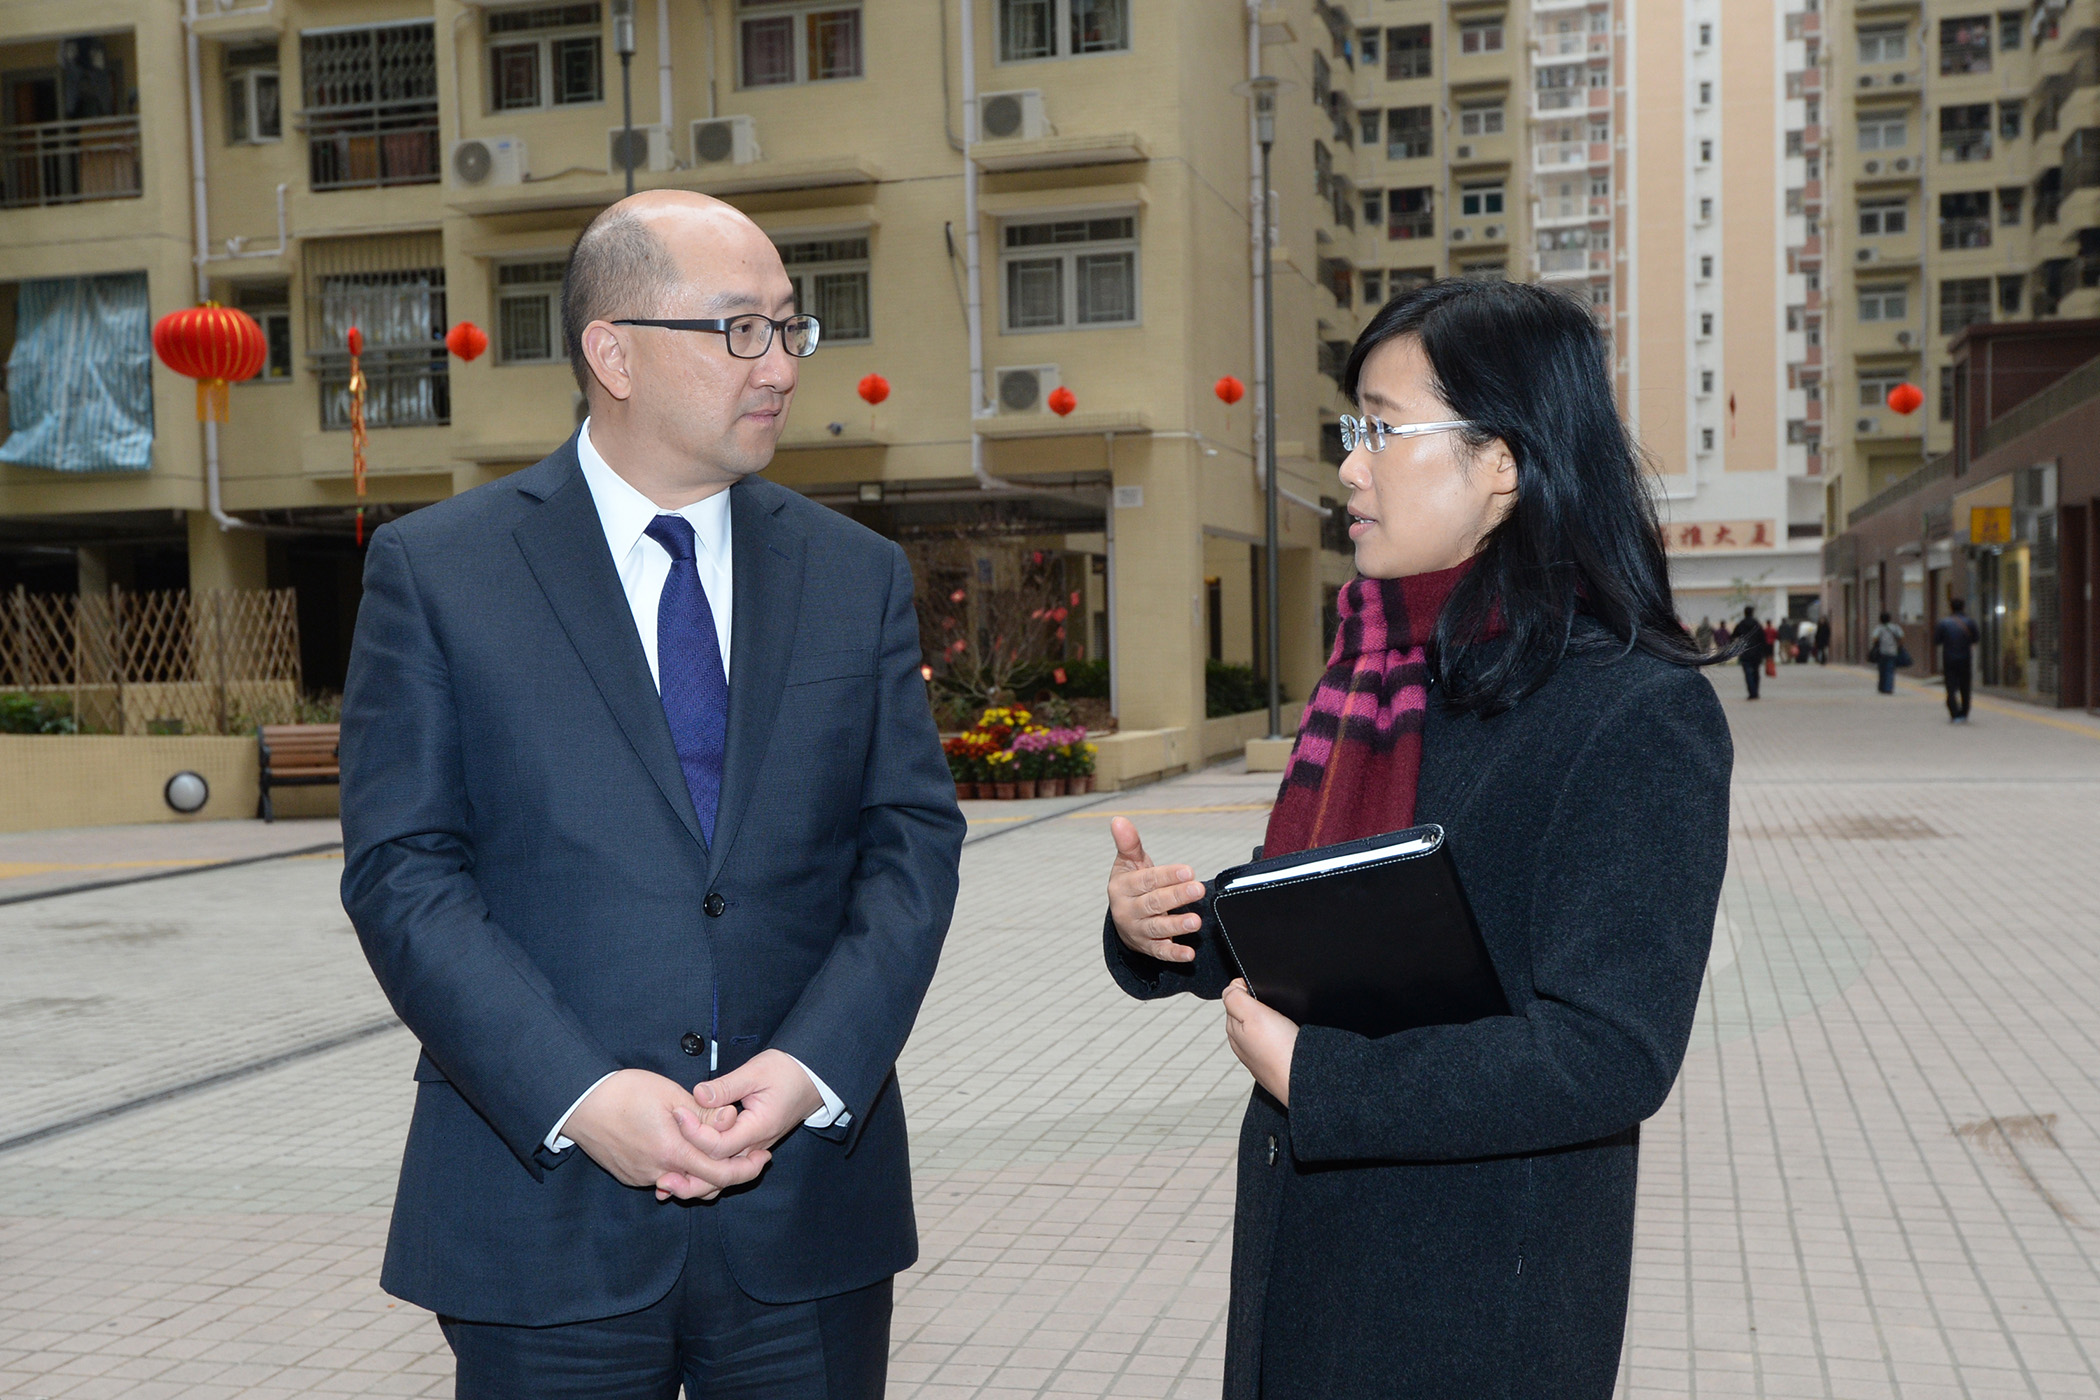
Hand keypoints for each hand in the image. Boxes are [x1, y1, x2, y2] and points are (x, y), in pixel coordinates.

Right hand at [561, 1068, 768, 1201]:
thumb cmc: (625, 1092)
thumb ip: (703, 1114)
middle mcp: (658, 1172)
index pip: (720, 1173)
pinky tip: (686, 1153)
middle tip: (750, 1158)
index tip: (762, 1158)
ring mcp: (642, 1176)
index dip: (746, 1169)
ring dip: (705, 1173)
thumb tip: (730, 1120)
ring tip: (720, 1152)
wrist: (580, 1103)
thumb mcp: (671, 1095)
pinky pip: (663, 1179)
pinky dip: (680, 1171)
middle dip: (732, 1174)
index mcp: (672, 1151)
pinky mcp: (631, 1175)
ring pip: (684, 1184)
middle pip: (705, 1186)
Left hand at [655, 1050, 824, 1196]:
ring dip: (696, 1183)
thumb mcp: (756, 1071)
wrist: (812, 1077)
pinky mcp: (750, 1147)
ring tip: (667, 1184)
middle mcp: (757, 1146)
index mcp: (759, 1127)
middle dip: (690, 1177)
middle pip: (721, 1174)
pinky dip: (706, 1175)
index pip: (720, 1145)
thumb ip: (727, 1086)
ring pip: (724, 1178)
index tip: (677, 1114)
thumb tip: (698, 1095)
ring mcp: (754, 1149)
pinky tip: (684, 1175)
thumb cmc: (786, 1071)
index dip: (695, 1134)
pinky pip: (727, 1169)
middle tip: (662, 1177)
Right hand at [1106, 817, 1206, 963]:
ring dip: (1177, 925)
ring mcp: (1136, 931)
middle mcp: (1127, 910)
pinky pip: (1160, 952)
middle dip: (1176, 897)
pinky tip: (1189, 953)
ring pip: (1157, 928)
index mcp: (1121, 887)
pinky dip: (1174, 954)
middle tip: (1198, 889)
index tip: (1187, 871)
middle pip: (1153, 903)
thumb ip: (1129, 843)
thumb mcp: (1129, 863)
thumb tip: (1118, 819)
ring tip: (1196, 921)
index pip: (1145, 880)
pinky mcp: (1147, 948)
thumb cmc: (1132, 885)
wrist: (1124, 918)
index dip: (1166, 875)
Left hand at [1224, 979, 1298, 1106]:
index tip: (1264, 993)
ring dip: (1273, 1018)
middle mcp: (1244, 1044)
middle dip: (1260, 1003)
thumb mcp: (1253, 1016)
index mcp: (1234, 1030)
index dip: (1249, 988)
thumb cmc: (1281, 1052)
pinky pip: (1277, 1040)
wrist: (1306, 1082)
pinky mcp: (1277, 1061)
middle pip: (1248, 1011)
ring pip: (1264, 1026)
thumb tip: (1231, 987)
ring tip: (1285, 1020)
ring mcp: (1260, 1055)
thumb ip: (1236, 998)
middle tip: (1276, 1006)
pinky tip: (1290, 1036)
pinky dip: (1283, 1033)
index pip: (1234, 999)